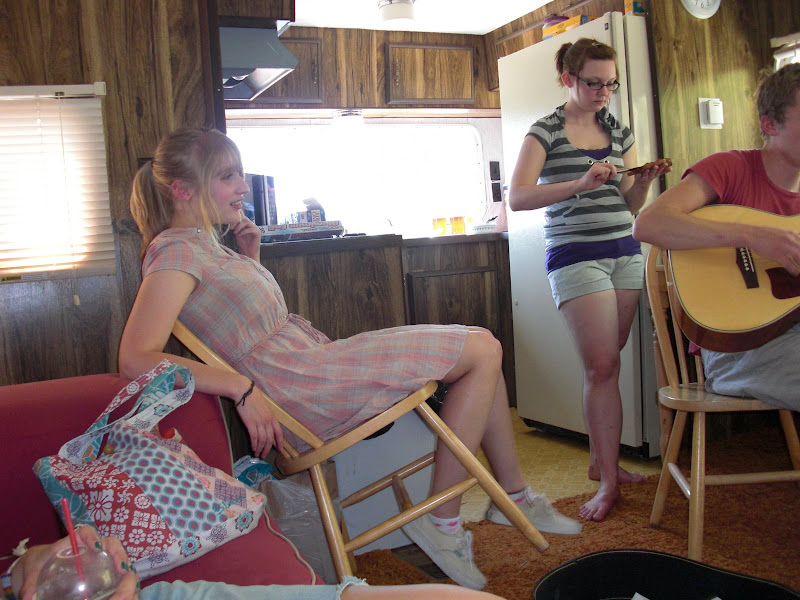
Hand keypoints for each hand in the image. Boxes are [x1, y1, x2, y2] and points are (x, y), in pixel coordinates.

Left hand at [12, 527, 138, 599]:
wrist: (38, 570)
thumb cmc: (37, 564)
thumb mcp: (32, 571)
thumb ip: (30, 582)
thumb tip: (28, 597)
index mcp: (73, 542)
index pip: (86, 532)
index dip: (94, 537)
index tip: (97, 548)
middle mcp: (89, 548)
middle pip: (109, 543)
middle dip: (118, 553)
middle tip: (122, 567)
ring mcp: (97, 560)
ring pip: (115, 556)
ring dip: (124, 564)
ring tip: (128, 577)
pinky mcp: (100, 572)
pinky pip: (113, 570)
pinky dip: (120, 576)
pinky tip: (122, 585)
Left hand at [230, 210, 261, 260]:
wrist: (249, 254)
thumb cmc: (243, 245)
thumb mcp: (237, 234)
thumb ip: (235, 228)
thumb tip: (228, 221)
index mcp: (247, 225)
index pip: (242, 216)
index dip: (236, 217)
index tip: (229, 223)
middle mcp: (252, 225)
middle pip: (244, 218)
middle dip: (236, 222)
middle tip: (231, 228)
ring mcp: (255, 228)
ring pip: (247, 222)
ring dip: (239, 226)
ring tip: (235, 232)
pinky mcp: (258, 233)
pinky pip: (250, 229)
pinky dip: (243, 232)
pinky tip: (239, 236)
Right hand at [236, 387, 284, 458]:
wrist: (244, 391)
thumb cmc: (253, 396)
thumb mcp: (264, 406)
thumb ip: (267, 415)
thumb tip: (266, 423)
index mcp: (272, 416)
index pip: (279, 432)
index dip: (280, 442)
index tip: (279, 450)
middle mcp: (267, 420)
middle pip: (270, 439)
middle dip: (267, 449)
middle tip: (264, 455)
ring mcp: (259, 422)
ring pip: (262, 440)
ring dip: (260, 448)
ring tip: (257, 454)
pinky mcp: (250, 423)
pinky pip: (254, 437)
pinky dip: (254, 444)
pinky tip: (252, 448)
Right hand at [577, 162, 615, 191]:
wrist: (583, 186)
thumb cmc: (592, 182)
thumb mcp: (603, 178)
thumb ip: (608, 174)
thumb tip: (615, 172)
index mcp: (601, 166)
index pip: (611, 165)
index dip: (614, 171)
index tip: (611, 177)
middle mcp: (598, 164)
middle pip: (611, 165)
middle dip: (613, 173)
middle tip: (608, 178)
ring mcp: (596, 166)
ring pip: (607, 170)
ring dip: (605, 176)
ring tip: (599, 178)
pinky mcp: (594, 169)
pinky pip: (603, 171)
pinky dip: (601, 176)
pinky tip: (596, 178)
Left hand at [627, 161, 671, 184]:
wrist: (641, 186)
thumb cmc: (650, 177)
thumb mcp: (656, 174)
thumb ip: (663, 171)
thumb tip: (671, 168)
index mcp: (654, 175)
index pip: (659, 171)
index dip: (662, 167)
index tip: (666, 163)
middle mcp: (649, 177)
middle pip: (652, 173)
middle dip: (654, 170)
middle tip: (656, 166)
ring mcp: (643, 178)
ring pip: (645, 175)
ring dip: (646, 173)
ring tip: (647, 169)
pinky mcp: (637, 179)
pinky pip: (637, 177)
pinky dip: (637, 175)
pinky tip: (638, 174)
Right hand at [750, 227, 799, 275]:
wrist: (751, 235)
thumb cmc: (763, 234)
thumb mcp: (780, 231)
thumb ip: (789, 237)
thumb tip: (794, 243)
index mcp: (791, 233)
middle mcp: (790, 239)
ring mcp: (784, 247)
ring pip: (798, 257)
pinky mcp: (777, 254)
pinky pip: (788, 264)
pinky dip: (793, 269)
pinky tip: (795, 273)